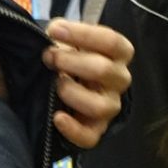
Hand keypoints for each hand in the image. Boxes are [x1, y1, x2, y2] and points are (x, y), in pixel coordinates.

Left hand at [42, 19, 133, 147]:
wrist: (64, 84)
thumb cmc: (69, 57)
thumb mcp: (70, 40)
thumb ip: (64, 34)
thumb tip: (54, 30)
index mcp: (119, 55)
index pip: (112, 42)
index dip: (82, 34)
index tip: (54, 30)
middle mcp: (119, 80)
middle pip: (105, 70)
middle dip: (71, 61)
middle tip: (48, 57)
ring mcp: (109, 107)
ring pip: (101, 106)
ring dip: (73, 93)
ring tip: (55, 85)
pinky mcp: (95, 130)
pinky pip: (90, 137)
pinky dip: (73, 129)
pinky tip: (57, 117)